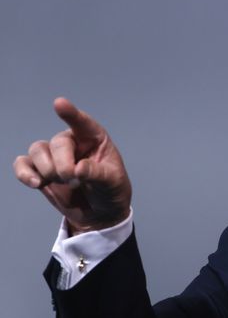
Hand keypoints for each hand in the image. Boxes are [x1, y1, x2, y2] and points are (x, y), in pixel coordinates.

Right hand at [13, 97, 131, 233]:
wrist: (100, 213)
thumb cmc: (111, 191)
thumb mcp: (113, 182)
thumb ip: (98, 174)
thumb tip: (78, 169)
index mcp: (94, 139)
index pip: (82, 123)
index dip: (70, 114)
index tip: (59, 103)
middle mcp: (73, 143)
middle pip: (58, 143)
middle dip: (62, 163)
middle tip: (73, 179)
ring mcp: (54, 157)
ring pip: (38, 150)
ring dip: (47, 169)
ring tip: (62, 182)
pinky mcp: (40, 171)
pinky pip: (23, 164)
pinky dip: (24, 173)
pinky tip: (36, 183)